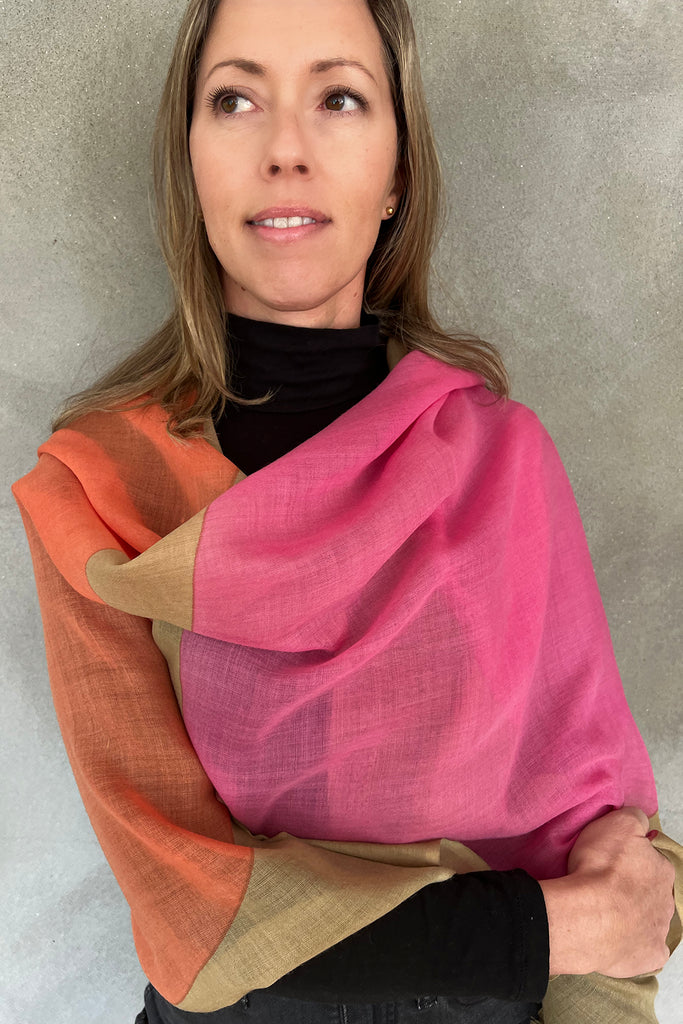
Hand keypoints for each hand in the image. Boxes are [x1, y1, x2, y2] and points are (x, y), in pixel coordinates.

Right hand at [539, 807, 675, 976]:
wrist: (588, 915)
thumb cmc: (601, 868)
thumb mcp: (617, 823)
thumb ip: (634, 817)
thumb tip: (640, 821)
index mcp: (662, 869)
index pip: (650, 861)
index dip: (629, 860)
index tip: (611, 862)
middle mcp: (667, 900)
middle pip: (651, 891)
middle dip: (634, 889)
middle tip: (606, 887)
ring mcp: (659, 930)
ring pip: (650, 919)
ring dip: (633, 916)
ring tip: (605, 912)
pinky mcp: (650, 956)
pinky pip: (647, 951)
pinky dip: (635, 945)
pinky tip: (618, 939)